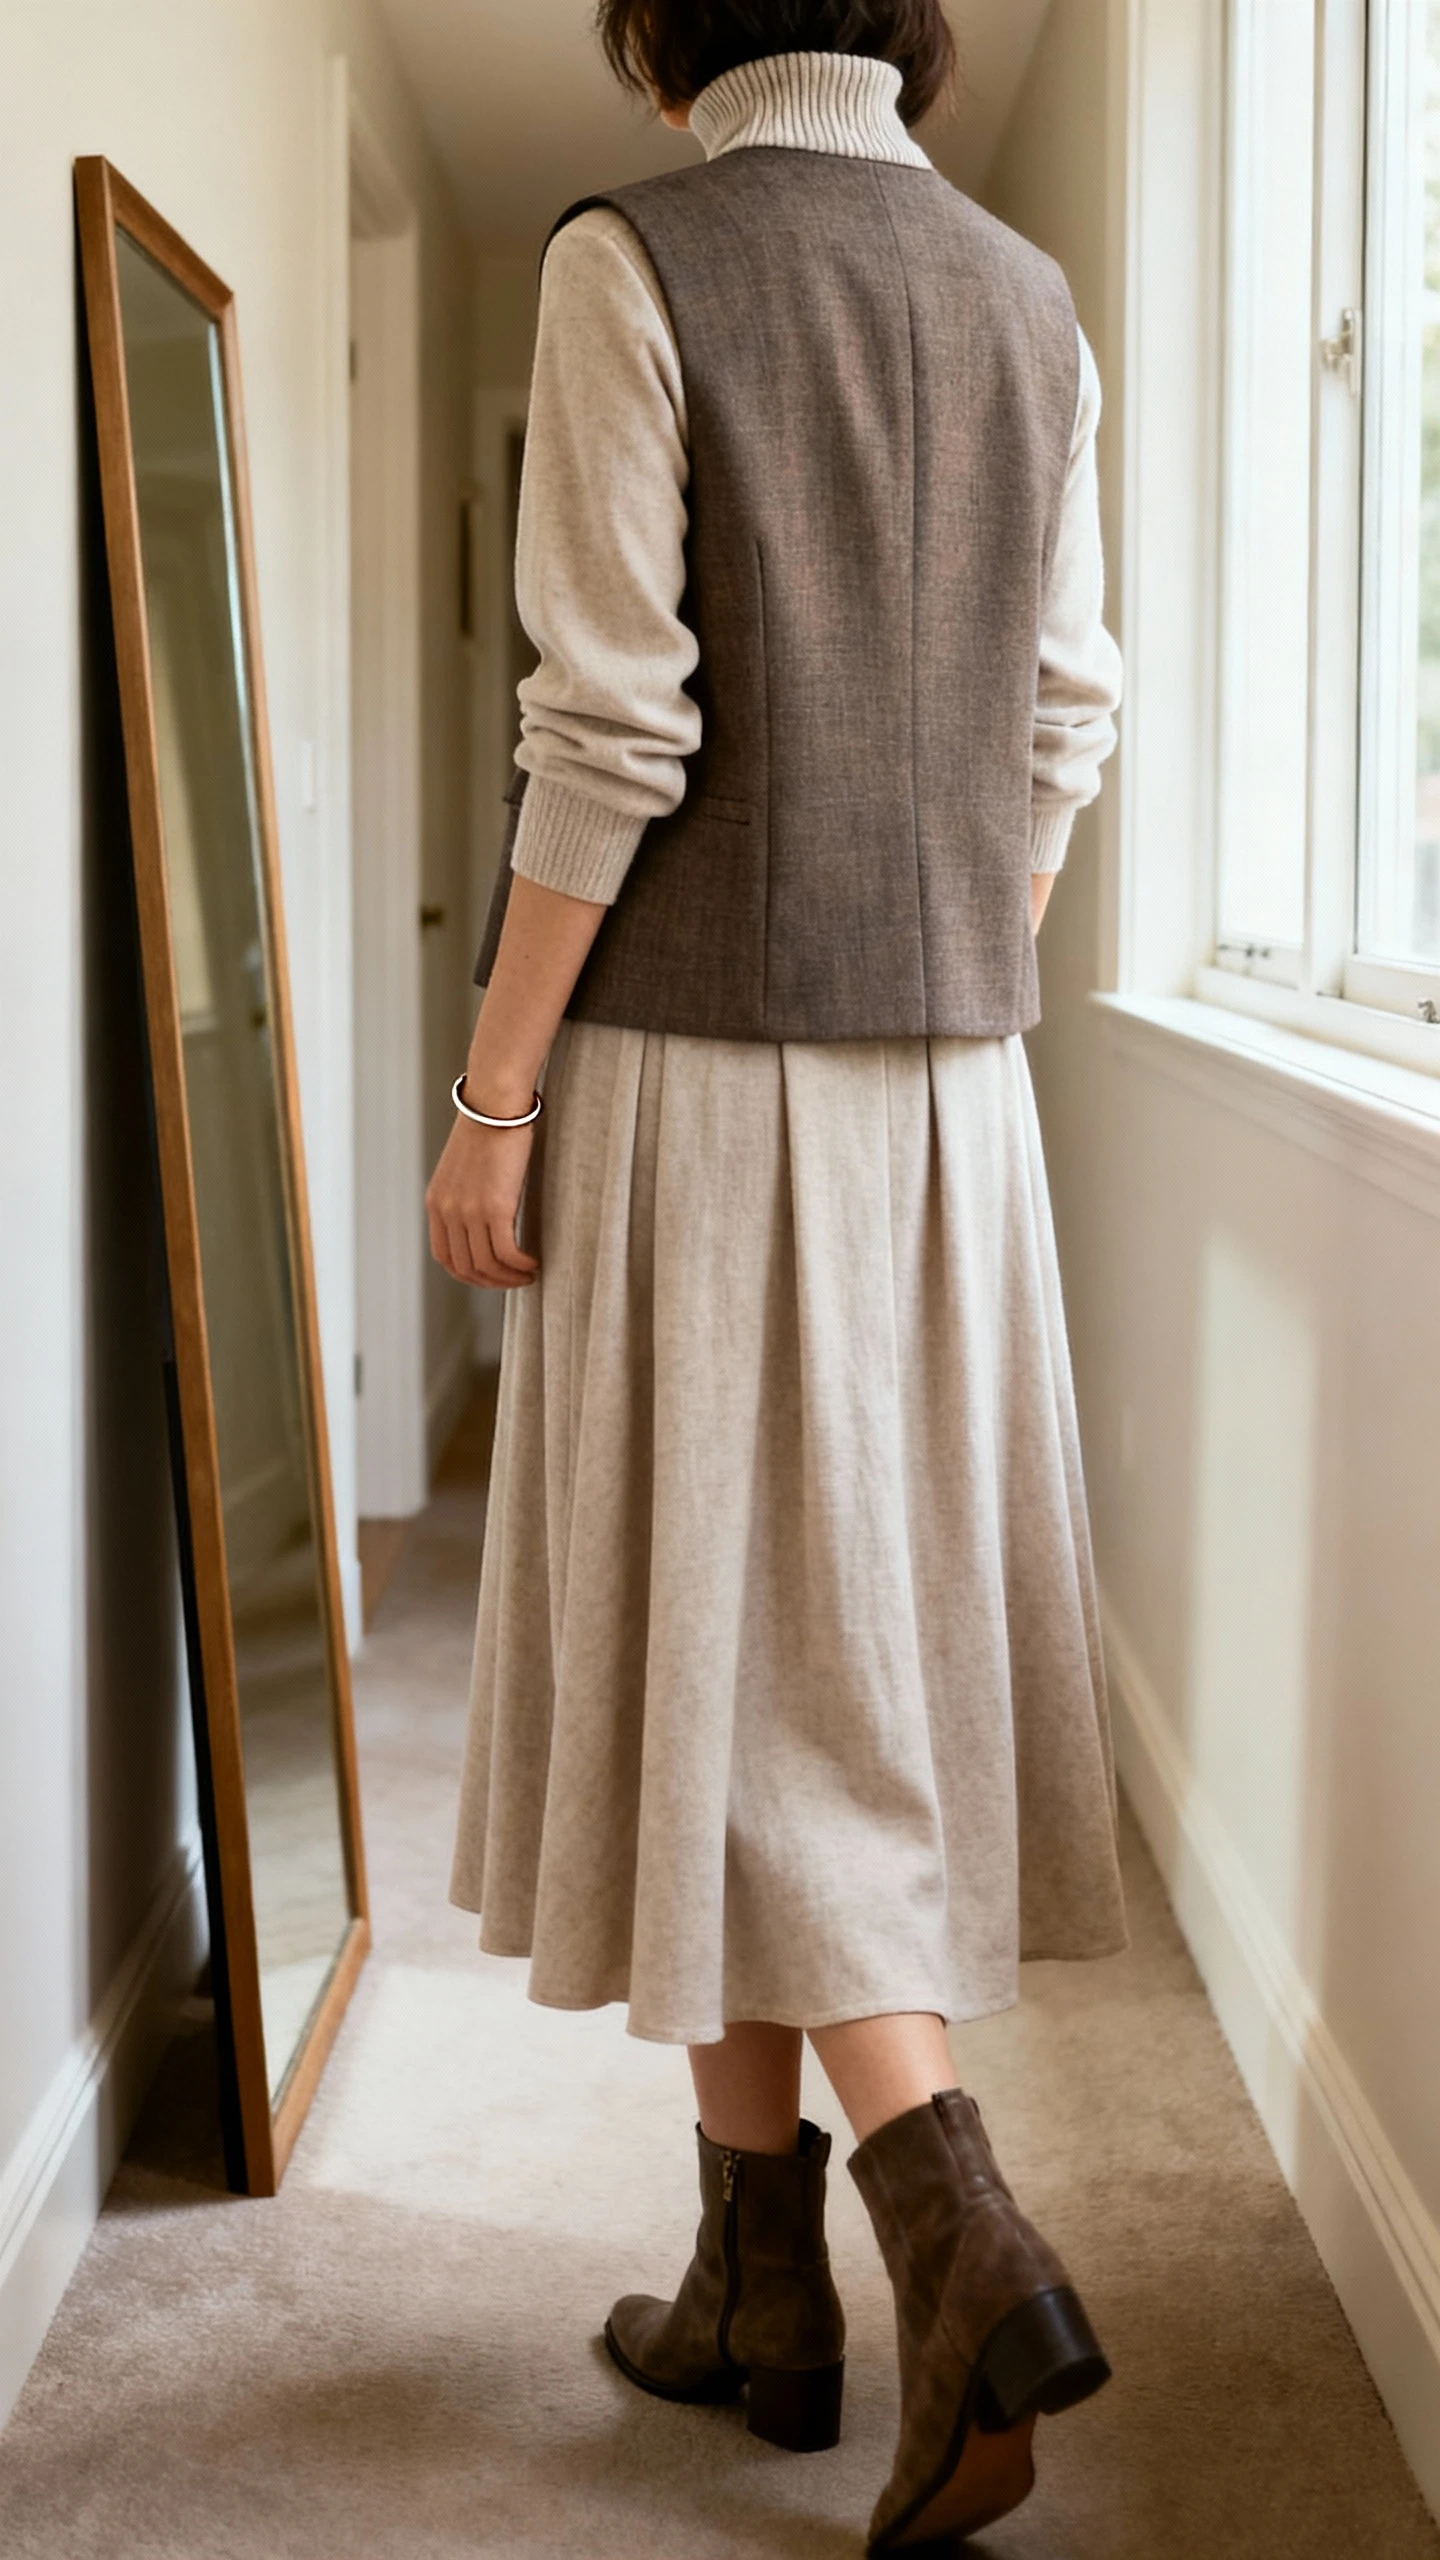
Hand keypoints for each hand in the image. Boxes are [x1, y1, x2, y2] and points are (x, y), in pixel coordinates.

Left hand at [425, 1112, 538, 1289]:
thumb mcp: (463, 1167)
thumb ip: (464, 1195)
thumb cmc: (487, 1127)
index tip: (491, 1275)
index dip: (469, 1275)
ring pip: (487, 1265)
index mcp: (435, 1203)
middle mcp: (447, 1211)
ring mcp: (469, 1212)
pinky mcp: (495, 1207)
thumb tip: (484, 1218)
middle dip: (493, 1282)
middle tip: (516, 1279)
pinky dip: (521, 1265)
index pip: (444, 1257)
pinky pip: (506, 1252)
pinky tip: (534, 1262)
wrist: (495, 1104)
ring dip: (510, 1278)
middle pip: (466, 1268)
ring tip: (529, 1274)